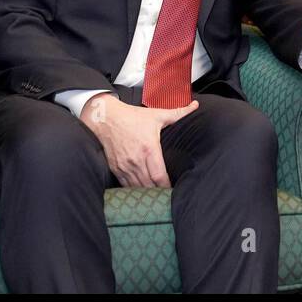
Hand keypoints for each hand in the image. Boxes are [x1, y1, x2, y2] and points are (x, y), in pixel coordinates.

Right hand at [79, 93, 198, 187]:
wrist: (106, 118)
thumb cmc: (132, 117)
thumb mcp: (157, 115)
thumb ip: (179, 113)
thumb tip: (195, 106)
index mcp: (149, 148)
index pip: (159, 176)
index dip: (167, 186)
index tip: (174, 189)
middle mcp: (136, 160)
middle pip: (149, 185)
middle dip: (159, 192)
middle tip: (168, 195)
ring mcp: (124, 166)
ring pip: (137, 187)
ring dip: (147, 193)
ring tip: (157, 195)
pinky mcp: (115, 168)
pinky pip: (126, 185)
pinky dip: (134, 189)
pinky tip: (142, 191)